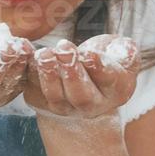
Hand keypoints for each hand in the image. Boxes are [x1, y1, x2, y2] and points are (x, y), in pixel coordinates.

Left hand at [23, 34, 139, 119]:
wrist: (83, 79)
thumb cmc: (105, 60)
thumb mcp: (122, 53)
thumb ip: (126, 49)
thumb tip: (122, 49)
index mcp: (116, 90)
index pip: (108, 81)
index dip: (99, 68)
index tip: (89, 54)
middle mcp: (92, 105)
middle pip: (81, 95)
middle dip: (71, 71)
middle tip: (64, 47)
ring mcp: (66, 108)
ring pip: (55, 97)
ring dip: (48, 74)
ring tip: (44, 53)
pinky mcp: (42, 103)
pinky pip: (34, 91)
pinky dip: (29, 75)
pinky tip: (28, 57)